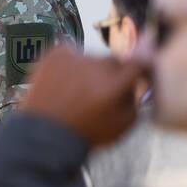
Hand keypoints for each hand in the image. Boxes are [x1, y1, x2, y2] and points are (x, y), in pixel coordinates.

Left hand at [18, 46, 147, 146]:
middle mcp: (97, 67)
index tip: (139, 71)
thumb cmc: (87, 132)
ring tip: (75, 91)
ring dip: (89, 69)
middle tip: (99, 91)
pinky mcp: (57, 54)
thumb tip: (140, 79)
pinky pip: (70, 53)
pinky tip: (63, 82)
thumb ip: (136, 98)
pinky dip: (69, 63)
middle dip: (112, 74)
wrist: (44, 133)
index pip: (139, 61)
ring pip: (91, 58)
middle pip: (114, 61)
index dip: (142, 65)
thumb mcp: (123, 124)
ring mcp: (75, 58)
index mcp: (116, 85)